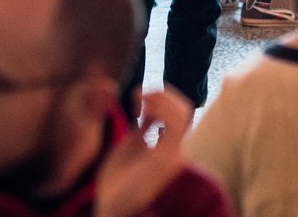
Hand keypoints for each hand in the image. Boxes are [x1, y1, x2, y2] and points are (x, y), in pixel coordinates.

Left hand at [95, 87, 193, 216]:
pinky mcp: (166, 158)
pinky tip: (140, 109)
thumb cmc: (119, 180)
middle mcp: (177, 149)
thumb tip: (148, 111)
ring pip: (183, 113)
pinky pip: (174, 125)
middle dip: (163, 93)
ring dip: (160, 98)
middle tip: (138, 93)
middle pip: (185, 109)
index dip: (163, 96)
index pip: (180, 113)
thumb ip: (143, 130)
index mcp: (169, 146)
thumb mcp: (131, 146)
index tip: (137, 95)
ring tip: (138, 98)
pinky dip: (159, 108)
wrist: (112, 206)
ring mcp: (174, 154)